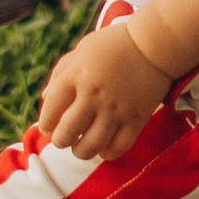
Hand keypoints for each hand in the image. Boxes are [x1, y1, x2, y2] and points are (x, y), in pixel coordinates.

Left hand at [36, 20, 172, 163]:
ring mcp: (116, 109)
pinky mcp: (136, 119)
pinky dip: (107, 153)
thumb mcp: (82, 50)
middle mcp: (94, 94)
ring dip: (81, 151)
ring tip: (81, 146)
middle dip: (60, 141)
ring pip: (90, 147)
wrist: (153, 45)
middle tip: (63, 139)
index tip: (48, 127)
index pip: (51, 109)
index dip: (46, 123)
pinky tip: (104, 146)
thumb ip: (61, 72)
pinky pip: (118, 148)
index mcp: (77, 75)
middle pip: (67, 132)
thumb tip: (44, 99)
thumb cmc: (114, 45)